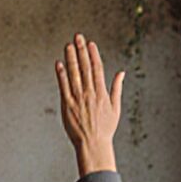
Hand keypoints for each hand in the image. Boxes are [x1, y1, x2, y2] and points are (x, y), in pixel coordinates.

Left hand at [55, 34, 123, 174]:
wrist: (93, 144)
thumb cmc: (105, 128)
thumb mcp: (115, 108)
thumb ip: (116, 88)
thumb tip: (121, 72)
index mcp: (102, 93)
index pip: (97, 69)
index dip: (93, 54)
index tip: (90, 43)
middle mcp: (90, 93)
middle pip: (85, 67)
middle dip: (81, 51)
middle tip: (77, 37)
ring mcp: (78, 98)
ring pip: (74, 74)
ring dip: (71, 58)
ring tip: (68, 46)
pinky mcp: (67, 105)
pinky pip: (63, 86)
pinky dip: (61, 74)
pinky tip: (59, 63)